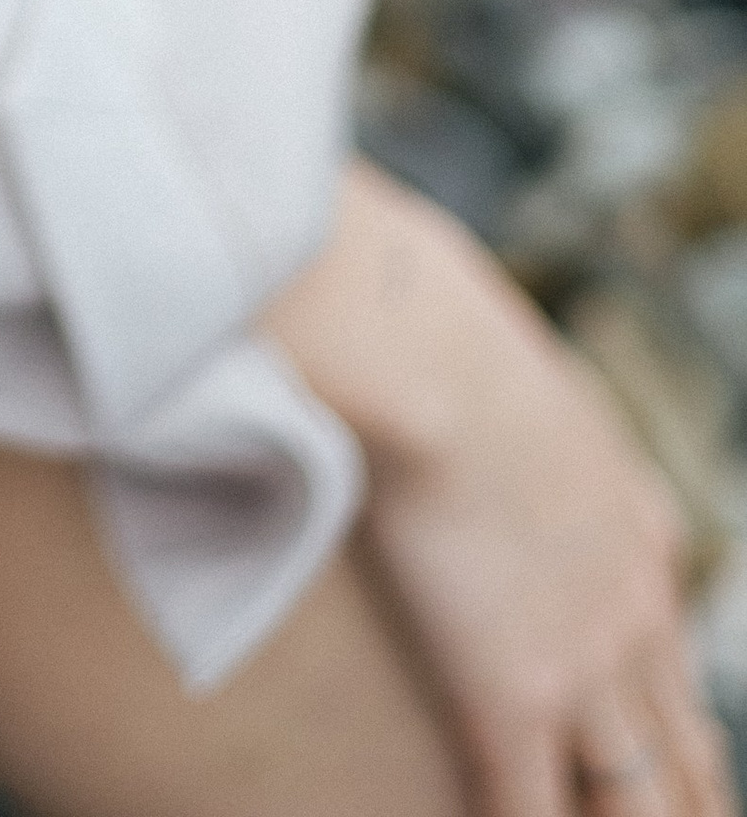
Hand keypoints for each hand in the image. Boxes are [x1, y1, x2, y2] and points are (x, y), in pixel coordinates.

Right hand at [270, 168, 733, 816]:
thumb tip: (473, 392)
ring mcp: (582, 664)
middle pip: (686, 754)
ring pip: (640, 803)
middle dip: (686, 801)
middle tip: (680, 816)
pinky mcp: (508, 698)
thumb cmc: (435, 331)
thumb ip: (519, 416)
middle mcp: (634, 611)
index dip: (682, 736)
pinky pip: (530, 811)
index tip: (676, 763)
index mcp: (639, 534)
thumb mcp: (513, 370)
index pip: (676, 669)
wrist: (415, 346)